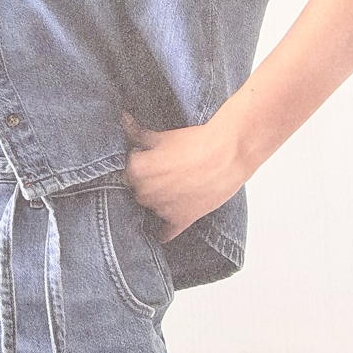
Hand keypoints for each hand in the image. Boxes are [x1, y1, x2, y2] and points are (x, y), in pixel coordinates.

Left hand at [120, 112, 249, 241]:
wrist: (229, 153)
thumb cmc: (196, 142)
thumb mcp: (162, 136)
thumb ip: (137, 132)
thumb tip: (123, 119)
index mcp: (136, 171)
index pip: (126, 173)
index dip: (138, 168)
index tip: (148, 165)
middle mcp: (144, 192)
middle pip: (137, 192)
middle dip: (146, 185)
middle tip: (163, 177)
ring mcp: (161, 209)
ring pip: (149, 210)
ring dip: (156, 204)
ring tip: (173, 191)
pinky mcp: (181, 220)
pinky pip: (164, 233)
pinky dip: (162, 232)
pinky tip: (161, 229)